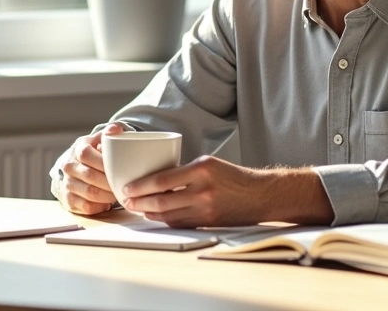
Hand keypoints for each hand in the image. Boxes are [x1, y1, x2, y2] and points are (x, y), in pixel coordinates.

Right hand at [55, 122, 126, 215]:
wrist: (79, 167)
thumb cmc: (97, 153)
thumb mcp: (102, 139)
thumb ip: (111, 132)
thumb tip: (116, 130)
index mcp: (78, 148)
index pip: (87, 154)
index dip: (103, 163)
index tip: (119, 168)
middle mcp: (69, 166)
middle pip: (89, 176)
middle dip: (109, 182)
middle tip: (124, 185)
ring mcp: (67, 183)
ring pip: (89, 193)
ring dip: (107, 196)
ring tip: (118, 194)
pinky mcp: (69, 200)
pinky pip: (86, 207)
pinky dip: (100, 206)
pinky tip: (108, 202)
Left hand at [121, 157, 334, 227]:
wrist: (260, 195)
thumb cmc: (232, 177)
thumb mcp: (208, 164)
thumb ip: (184, 172)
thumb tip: (154, 179)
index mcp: (201, 169)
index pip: (162, 179)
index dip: (141, 186)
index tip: (127, 187)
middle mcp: (202, 190)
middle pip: (161, 201)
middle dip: (140, 202)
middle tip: (126, 201)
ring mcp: (205, 209)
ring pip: (168, 215)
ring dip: (149, 213)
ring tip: (137, 208)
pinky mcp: (208, 223)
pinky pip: (180, 223)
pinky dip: (164, 220)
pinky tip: (155, 216)